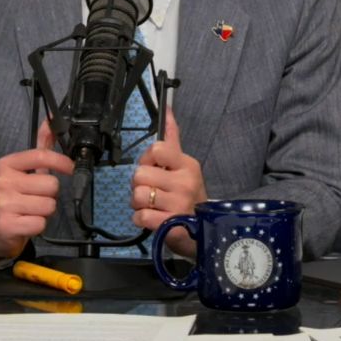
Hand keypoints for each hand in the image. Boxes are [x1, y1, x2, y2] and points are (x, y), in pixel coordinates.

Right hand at [0, 120, 73, 262]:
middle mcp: (3, 182)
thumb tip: (52, 120)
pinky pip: (41, 223)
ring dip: (46, 210)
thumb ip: (41, 147)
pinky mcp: (7, 225)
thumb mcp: (25, 170)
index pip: (40, 156)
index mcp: (7, 164)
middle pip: (51, 184)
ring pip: (49, 205)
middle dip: (50, 193)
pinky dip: (39, 225)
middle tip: (37, 197)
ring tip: (32, 210)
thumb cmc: (14, 195)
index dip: (61, 161)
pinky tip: (27, 222)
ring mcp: (4, 204)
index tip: (70, 167)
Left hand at [131, 108, 206, 257]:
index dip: (147, 159)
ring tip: (152, 205)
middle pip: (140, 174)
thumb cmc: (188, 195)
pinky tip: (152, 218)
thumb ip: (173, 138)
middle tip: (152, 191)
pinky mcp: (170, 225)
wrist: (203, 231)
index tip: (155, 169)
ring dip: (139, 203)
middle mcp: (185, 183)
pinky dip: (141, 219)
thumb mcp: (184, 166)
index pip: (157, 149)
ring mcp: (178, 204)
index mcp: (187, 165)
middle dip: (140, 185)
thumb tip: (167, 109)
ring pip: (137, 195)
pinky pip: (140, 216)